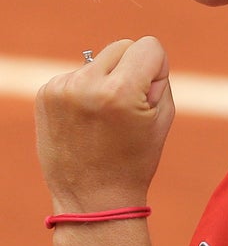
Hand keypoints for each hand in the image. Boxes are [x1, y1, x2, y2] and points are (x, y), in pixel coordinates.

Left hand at [35, 36, 174, 213]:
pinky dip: (86, 89)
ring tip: (104, 117)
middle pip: (123, 46)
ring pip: (100, 59)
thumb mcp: (163, 115)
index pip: (149, 45)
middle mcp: (87, 85)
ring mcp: (62, 89)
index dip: (157, 69)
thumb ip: (157, 75)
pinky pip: (78, 74)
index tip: (149, 97)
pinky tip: (86, 119)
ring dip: (107, 79)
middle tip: (128, 107)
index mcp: (120, 91)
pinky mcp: (46, 94)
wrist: (92, 200)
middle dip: (132, 69)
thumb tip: (137, 54)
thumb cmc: (135, 159)